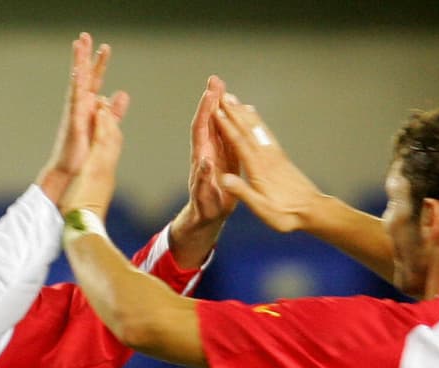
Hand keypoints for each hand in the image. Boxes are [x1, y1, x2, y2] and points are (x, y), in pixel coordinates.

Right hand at [38, 32, 129, 206]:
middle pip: (85, 78)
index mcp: (89, 110)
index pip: (96, 83)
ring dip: (78, 64)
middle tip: (86, 36)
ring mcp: (75, 115)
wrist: (70, 177)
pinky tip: (78, 72)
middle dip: (86, 57)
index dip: (100, 66)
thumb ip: (113, 113)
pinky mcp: (73, 125)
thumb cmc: (84, 156)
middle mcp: (79, 108)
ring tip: (79, 45)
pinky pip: (75, 101)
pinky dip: (77, 87)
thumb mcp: (105, 129)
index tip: (104, 48)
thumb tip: (121, 94)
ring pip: (77, 84)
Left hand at [168, 76, 234, 266]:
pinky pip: (228, 134)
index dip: (205, 111)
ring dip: (220, 105)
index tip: (209, 94)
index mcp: (201, 158)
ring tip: (223, 86)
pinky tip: (237, 107)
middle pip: (207, 121)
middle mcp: (207, 151)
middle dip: (210, 100)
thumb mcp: (204, 197)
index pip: (201, 129)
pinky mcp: (226, 157)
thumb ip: (202, 180)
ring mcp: (216, 152)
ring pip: (218, 125)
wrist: (207, 216)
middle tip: (215, 79)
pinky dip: (231, 119)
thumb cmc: (205, 209)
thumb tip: (204, 162)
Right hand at [212, 94, 322, 232]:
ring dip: (244, 113)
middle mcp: (267, 157)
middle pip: (247, 130)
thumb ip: (243, 192)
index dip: (226, 126)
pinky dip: (257, 122)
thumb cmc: (286, 213)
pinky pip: (266, 134)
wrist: (312, 211)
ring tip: (234, 99)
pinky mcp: (281, 157)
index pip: (239, 143)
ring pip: (257, 129)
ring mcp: (275, 155)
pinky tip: (254, 116)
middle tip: (222, 95)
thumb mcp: (262, 208)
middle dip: (233, 112)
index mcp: (258, 169)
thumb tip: (224, 179)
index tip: (215, 111)